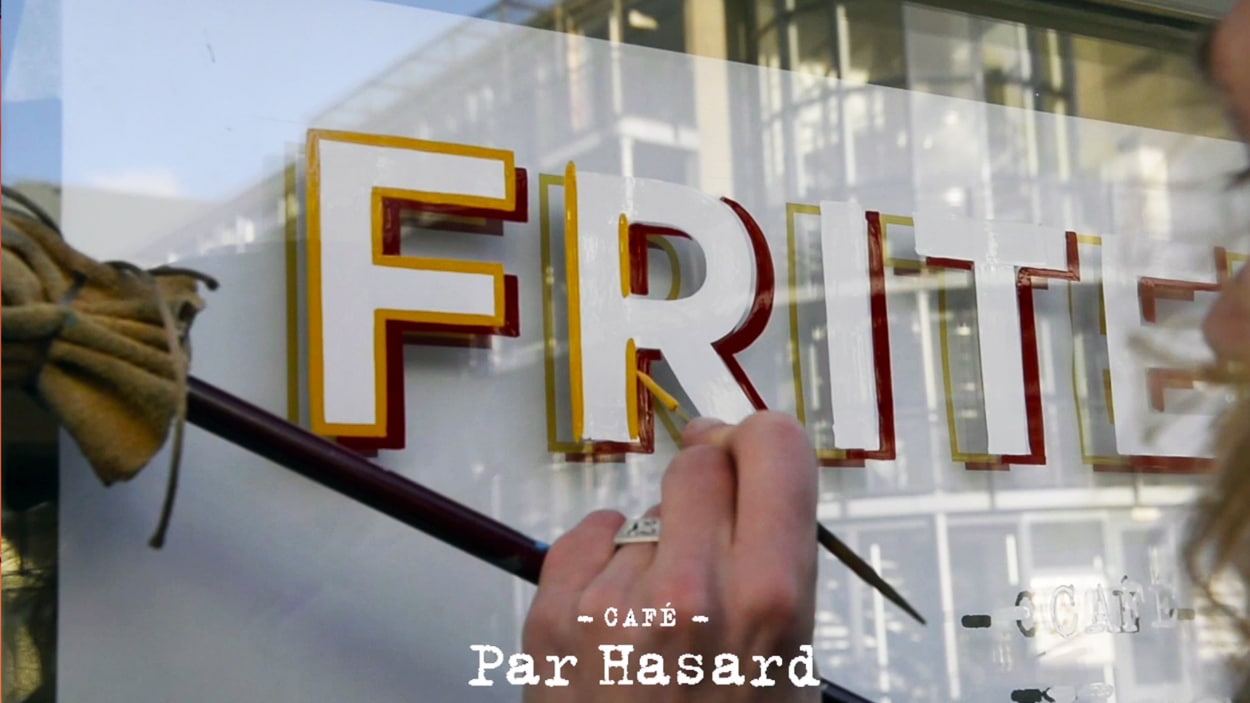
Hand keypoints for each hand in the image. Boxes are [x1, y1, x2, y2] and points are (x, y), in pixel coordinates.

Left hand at [522, 411, 820, 701]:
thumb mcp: (790, 667)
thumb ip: (779, 568)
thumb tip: (753, 482)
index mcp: (772, 602)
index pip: (776, 448)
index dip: (761, 441)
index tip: (747, 450)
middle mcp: (693, 590)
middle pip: (702, 459)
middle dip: (708, 485)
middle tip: (705, 525)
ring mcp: (614, 601)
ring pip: (644, 509)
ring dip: (655, 545)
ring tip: (656, 615)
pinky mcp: (553, 614)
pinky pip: (588, 534)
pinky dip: (603, 561)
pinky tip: (615, 616)